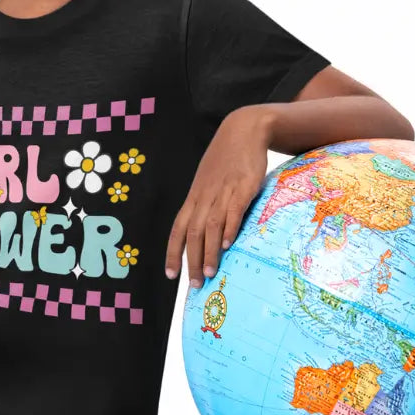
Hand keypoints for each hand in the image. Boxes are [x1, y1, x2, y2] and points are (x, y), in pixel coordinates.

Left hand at [165, 106, 272, 288]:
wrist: (243, 131)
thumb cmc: (226, 162)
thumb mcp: (210, 184)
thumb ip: (207, 207)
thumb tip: (209, 235)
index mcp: (194, 198)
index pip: (177, 230)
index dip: (172, 253)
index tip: (170, 275)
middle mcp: (204, 197)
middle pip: (192, 233)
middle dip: (191, 261)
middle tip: (194, 284)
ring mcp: (222, 192)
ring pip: (209, 226)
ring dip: (208, 251)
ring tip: (210, 272)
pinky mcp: (243, 187)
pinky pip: (233, 210)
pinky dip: (228, 227)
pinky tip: (228, 244)